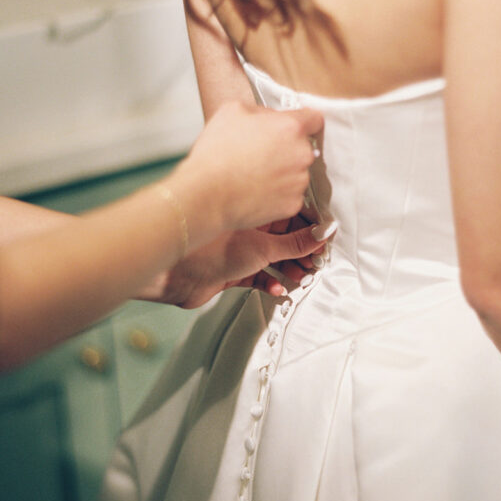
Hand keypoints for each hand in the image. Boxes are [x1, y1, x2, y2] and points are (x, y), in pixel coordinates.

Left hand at [158, 221, 325, 307]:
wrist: (175, 273)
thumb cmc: (210, 248)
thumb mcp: (264, 248)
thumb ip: (295, 244)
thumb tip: (322, 235)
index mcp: (256, 211)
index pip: (291, 215)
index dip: (310, 228)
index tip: (325, 239)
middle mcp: (248, 228)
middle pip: (285, 239)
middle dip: (302, 252)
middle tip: (316, 263)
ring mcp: (240, 249)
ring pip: (273, 258)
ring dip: (288, 268)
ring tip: (301, 278)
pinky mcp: (232, 270)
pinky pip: (257, 276)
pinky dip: (268, 282)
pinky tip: (276, 288)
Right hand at [176, 100, 323, 230]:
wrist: (207, 195)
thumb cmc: (216, 154)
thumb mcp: (232, 111)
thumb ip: (261, 110)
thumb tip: (271, 117)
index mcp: (290, 127)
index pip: (314, 119)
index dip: (303, 121)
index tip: (294, 127)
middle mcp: (302, 154)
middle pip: (303, 147)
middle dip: (286, 148)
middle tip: (260, 153)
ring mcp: (299, 182)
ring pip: (297, 172)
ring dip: (282, 172)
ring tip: (254, 174)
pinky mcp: (293, 204)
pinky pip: (290, 194)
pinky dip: (277, 193)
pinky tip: (256, 190)